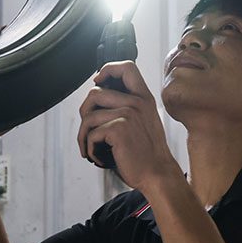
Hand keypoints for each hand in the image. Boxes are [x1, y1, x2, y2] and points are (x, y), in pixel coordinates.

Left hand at [77, 60, 183, 191]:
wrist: (158, 175)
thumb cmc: (147, 153)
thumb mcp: (143, 121)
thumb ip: (127, 106)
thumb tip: (95, 97)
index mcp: (144, 98)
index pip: (126, 67)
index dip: (107, 70)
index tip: (98, 82)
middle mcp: (137, 102)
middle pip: (94, 92)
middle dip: (84, 112)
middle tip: (88, 129)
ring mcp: (128, 114)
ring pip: (88, 116)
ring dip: (83, 135)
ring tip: (90, 147)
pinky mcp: (119, 129)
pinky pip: (91, 133)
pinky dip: (89, 148)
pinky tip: (98, 156)